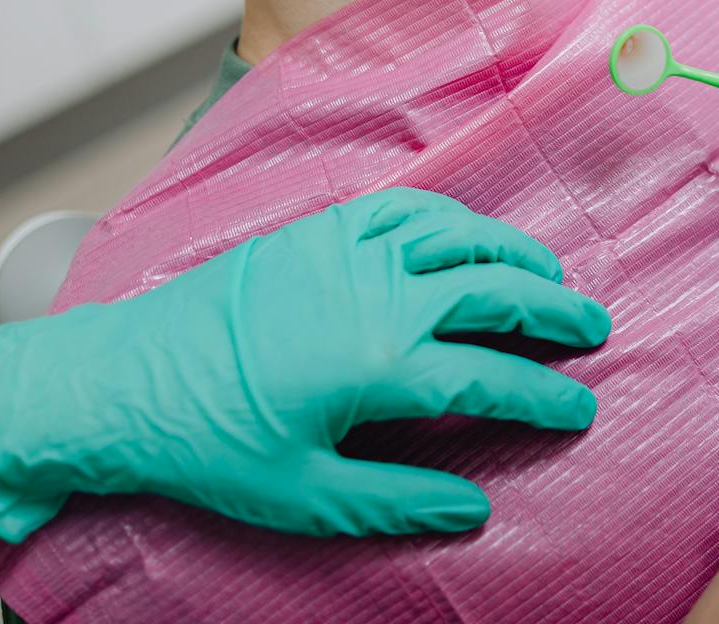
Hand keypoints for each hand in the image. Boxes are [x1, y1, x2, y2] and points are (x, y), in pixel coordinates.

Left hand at [0, 188, 611, 541]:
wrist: (126, 381)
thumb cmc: (212, 447)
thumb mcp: (307, 496)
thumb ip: (399, 499)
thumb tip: (474, 509)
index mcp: (382, 365)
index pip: (493, 376)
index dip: (546, 394)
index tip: (580, 408)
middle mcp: (379, 296)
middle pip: (495, 291)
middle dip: (553, 310)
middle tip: (592, 326)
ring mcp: (350, 253)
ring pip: (460, 238)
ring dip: (514, 253)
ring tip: (550, 275)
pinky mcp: (319, 230)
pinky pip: (405, 208)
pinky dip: (452, 216)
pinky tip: (472, 232)